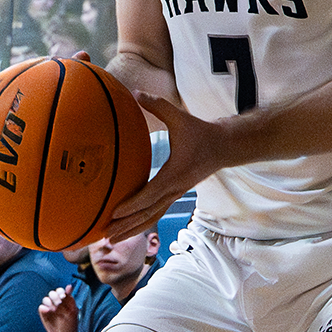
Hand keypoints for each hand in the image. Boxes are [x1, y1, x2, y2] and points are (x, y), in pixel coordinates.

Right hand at [39, 287, 81, 331]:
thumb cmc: (71, 323)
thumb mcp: (73, 310)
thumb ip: (70, 298)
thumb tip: (69, 285)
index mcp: (63, 301)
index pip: (60, 291)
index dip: (60, 291)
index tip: (63, 295)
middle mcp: (55, 303)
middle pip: (52, 293)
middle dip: (54, 296)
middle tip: (59, 302)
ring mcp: (49, 308)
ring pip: (46, 299)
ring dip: (49, 301)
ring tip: (53, 308)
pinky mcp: (44, 314)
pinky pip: (41, 307)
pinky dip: (43, 307)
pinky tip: (48, 310)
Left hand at [104, 92, 231, 240]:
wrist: (224, 146)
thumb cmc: (201, 132)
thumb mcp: (180, 117)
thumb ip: (158, 105)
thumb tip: (136, 92)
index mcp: (174, 175)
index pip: (150, 194)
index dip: (131, 205)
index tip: (114, 213)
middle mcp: (174, 189)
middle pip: (148, 214)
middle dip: (127, 226)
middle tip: (106, 236)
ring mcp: (175, 194)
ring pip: (152, 217)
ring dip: (132, 229)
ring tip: (112, 239)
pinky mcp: (175, 194)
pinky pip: (156, 211)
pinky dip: (141, 221)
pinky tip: (127, 227)